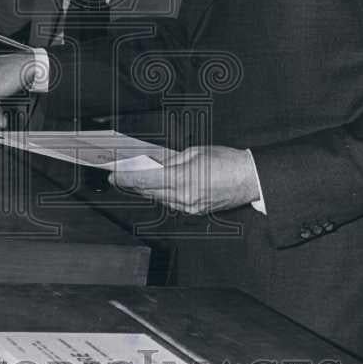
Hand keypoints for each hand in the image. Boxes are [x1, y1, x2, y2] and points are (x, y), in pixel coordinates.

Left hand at [110, 145, 259, 213]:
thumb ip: (171, 161)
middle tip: (118, 176)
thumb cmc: (227, 161)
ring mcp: (189, 207)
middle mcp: (183, 197)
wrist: (250, 179)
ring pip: (158, 198)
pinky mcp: (194, 211)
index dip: (125, 177)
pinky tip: (156, 186)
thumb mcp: (194, 152)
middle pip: (148, 191)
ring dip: (145, 189)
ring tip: (133, 180)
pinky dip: (161, 194)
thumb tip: (153, 164)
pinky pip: (171, 203)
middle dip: (131, 183)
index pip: (144, 179)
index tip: (113, 174)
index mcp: (182, 179)